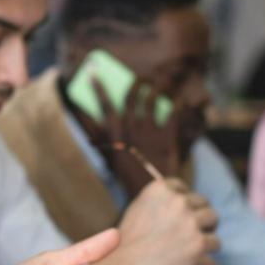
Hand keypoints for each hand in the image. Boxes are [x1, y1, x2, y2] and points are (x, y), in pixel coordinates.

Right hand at [85, 76, 186, 193]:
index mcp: (115, 134)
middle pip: (131, 97)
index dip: (98, 87)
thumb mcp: (108, 155)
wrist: (151, 192)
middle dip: (135, 83)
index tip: (93, 72)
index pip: (104, 105)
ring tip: (159, 82)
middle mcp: (131, 130)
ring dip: (156, 88)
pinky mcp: (168, 138)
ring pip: (152, 100)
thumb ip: (97, 133)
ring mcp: (150, 133)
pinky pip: (174, 114)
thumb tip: (84, 113)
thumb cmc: (128, 173)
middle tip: (139, 77)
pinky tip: (179, 98)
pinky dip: (177, 103)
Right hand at [92, 177, 220, 264]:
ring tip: (193, 242)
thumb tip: (182, 193)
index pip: (182, 188)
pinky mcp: (198, 243)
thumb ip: (161, 199)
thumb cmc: (128, 240)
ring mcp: (189, 221)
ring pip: (212, 219)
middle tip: (189, 231)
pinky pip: (215, 242)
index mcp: (161, 188)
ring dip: (206, 230)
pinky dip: (207, 250)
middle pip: (203, 202)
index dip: (181, 203)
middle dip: (198, 215)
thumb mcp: (139, 207)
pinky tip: (194, 256)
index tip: (175, 217)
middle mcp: (177, 201)